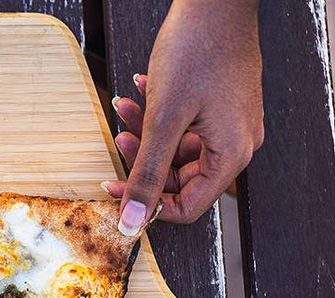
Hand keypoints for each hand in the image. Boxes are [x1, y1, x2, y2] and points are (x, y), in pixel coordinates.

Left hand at [102, 0, 262, 235]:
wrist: (214, 0)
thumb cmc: (196, 51)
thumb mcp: (162, 120)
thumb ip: (146, 174)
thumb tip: (132, 223)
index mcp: (231, 155)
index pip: (187, 207)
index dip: (147, 203)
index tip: (115, 187)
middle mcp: (236, 144)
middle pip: (179, 179)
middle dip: (143, 160)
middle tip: (118, 138)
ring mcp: (228, 124)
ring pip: (175, 149)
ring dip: (145, 133)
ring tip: (124, 106)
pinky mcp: (217, 106)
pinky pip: (182, 126)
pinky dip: (157, 115)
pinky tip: (141, 91)